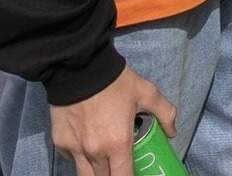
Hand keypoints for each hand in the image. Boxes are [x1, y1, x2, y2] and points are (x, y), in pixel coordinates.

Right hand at [47, 65, 181, 175]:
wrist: (79, 67)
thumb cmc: (115, 82)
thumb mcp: (146, 93)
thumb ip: (165, 113)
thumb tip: (171, 132)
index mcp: (117, 145)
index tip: (135, 173)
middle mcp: (95, 153)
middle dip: (114, 174)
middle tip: (121, 166)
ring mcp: (75, 150)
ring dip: (96, 172)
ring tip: (105, 163)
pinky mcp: (59, 143)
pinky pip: (72, 159)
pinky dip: (80, 157)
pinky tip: (88, 145)